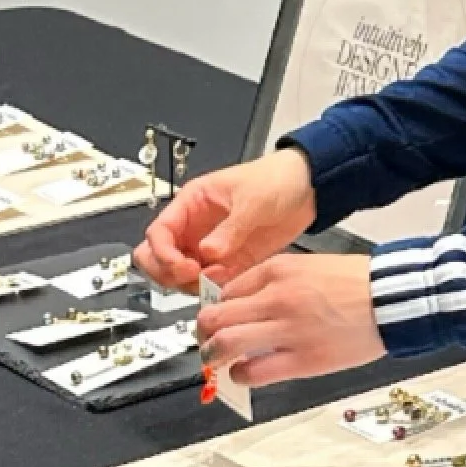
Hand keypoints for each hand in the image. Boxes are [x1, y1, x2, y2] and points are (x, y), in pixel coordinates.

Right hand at [133, 147, 317, 291]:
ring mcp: (210, 248)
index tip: (184, 266)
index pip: (158, 233)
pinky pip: (208, 283)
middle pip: (158, 258)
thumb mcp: (253, 199)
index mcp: (192, 204)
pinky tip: (230, 280)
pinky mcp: (228, 263)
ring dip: (192, 284)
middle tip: (193, 276)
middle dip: (168, 272)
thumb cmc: (276, 178)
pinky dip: (213, 288)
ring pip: (180, 276)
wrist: (307, 189)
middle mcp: (195, 228)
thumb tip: (208, 252)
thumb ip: (231, 228)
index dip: (163, 253)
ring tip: (218, 277)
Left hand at [197, 253, 383, 389]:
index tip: (218, 316)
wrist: (392, 299)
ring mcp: (288, 330)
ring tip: (218, 359)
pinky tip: (243, 373)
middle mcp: (277, 298)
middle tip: (207, 339)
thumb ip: (277, 281)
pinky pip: (254, 371)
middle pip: (216, 316)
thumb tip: (246, 303)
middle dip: (205, 330)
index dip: (217, 306)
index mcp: (280, 270)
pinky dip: (240, 375)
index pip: (227, 289)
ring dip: (214, 354)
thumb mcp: (311, 265)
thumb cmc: (358, 282)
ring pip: (226, 343)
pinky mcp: (302, 359)